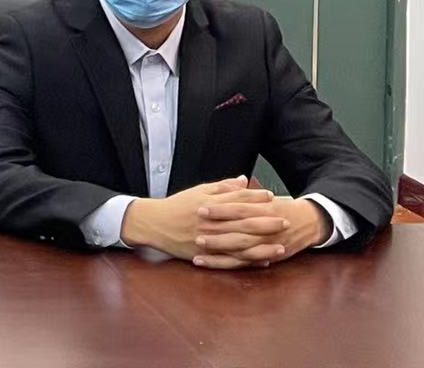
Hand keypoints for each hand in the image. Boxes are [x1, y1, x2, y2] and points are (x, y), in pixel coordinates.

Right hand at [121, 177, 282, 261]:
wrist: (154, 224)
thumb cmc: (177, 206)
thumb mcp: (198, 191)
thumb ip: (222, 187)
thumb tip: (243, 180)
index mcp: (210, 203)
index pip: (237, 198)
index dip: (256, 197)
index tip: (272, 196)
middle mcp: (211, 221)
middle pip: (244, 221)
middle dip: (267, 221)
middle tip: (285, 220)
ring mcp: (210, 239)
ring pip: (241, 242)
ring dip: (263, 244)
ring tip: (281, 244)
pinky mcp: (207, 254)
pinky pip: (232, 259)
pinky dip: (248, 260)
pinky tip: (263, 260)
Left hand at [193, 195, 327, 269]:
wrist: (309, 222)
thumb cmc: (281, 207)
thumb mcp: (266, 198)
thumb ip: (247, 192)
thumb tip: (236, 179)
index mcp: (264, 210)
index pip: (239, 209)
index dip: (220, 209)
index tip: (200, 208)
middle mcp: (265, 229)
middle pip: (239, 232)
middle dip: (217, 233)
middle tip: (195, 231)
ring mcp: (265, 246)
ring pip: (240, 251)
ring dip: (218, 252)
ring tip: (197, 251)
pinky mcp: (265, 258)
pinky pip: (242, 263)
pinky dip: (225, 264)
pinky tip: (206, 263)